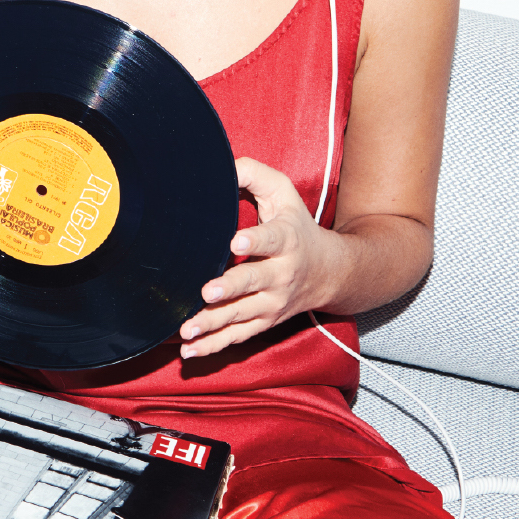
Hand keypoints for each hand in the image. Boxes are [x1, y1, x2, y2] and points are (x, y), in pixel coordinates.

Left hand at [179, 157, 338, 357]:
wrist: (331, 273)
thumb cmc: (296, 226)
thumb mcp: (283, 193)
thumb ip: (253, 174)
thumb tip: (222, 167)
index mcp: (286, 240)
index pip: (272, 240)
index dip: (255, 241)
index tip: (236, 242)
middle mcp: (281, 274)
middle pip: (254, 282)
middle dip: (230, 288)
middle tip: (207, 291)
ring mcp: (272, 303)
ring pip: (241, 315)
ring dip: (212, 323)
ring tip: (187, 328)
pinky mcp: (263, 323)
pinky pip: (237, 337)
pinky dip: (213, 346)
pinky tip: (189, 351)